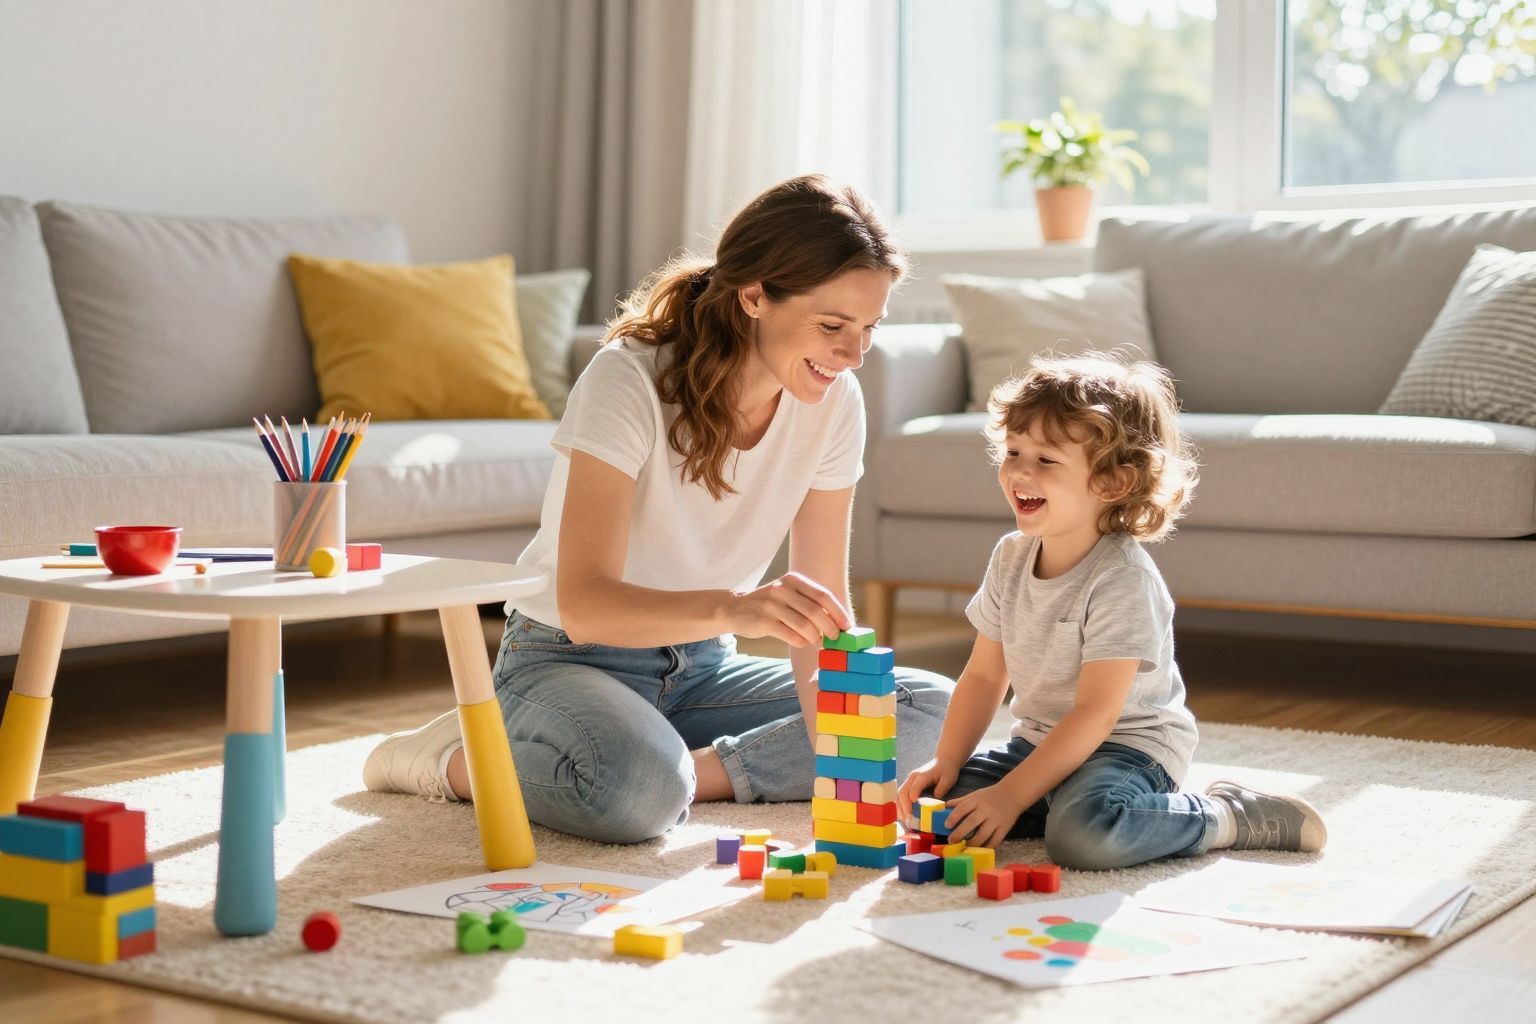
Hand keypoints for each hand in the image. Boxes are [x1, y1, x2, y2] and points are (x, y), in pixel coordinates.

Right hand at [727, 572, 851, 647]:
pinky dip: (800, 641)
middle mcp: (782, 589)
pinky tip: (801, 642)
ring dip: (815, 637)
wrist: (734, 608)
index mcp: (793, 580)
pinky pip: (790, 635)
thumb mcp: (788, 595)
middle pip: (815, 611)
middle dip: (830, 628)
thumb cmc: (770, 605)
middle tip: (835, 638)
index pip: (823, 595)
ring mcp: (771, 605)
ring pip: (804, 625)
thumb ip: (809, 603)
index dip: (838, 612)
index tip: (847, 626)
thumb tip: (838, 623)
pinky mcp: (763, 621)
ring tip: (816, 641)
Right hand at [897, 757, 959, 824]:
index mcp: (922, 775)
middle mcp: (913, 777)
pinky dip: (900, 805)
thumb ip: (941, 790)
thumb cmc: (947, 770)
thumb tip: (933, 803)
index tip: (911, 813)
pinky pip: (901, 795)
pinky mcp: (909, 784)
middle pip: (903, 792)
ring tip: (904, 820)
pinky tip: (904, 814)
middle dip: (904, 808)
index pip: (914, 788)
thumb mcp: (948, 780)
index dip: (911, 801)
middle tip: (908, 820)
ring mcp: (909, 780)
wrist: (944, 760)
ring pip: (899, 794)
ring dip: (900, 807)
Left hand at [941, 784, 1025, 848]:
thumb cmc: (990, 795)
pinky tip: (979, 850)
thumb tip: (944, 806)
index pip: (963, 808)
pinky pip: (995, 840)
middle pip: (971, 822)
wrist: (1013, 794)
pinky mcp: (1004, 828)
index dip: (954, 817)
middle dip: (960, 833)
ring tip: (964, 847)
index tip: (946, 825)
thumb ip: (961, 801)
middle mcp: (986, 810)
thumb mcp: (975, 794)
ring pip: (983, 834)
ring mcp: (996, 820)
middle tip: (951, 840)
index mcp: (977, 800)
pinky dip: (987, 847)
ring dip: (972, 843)